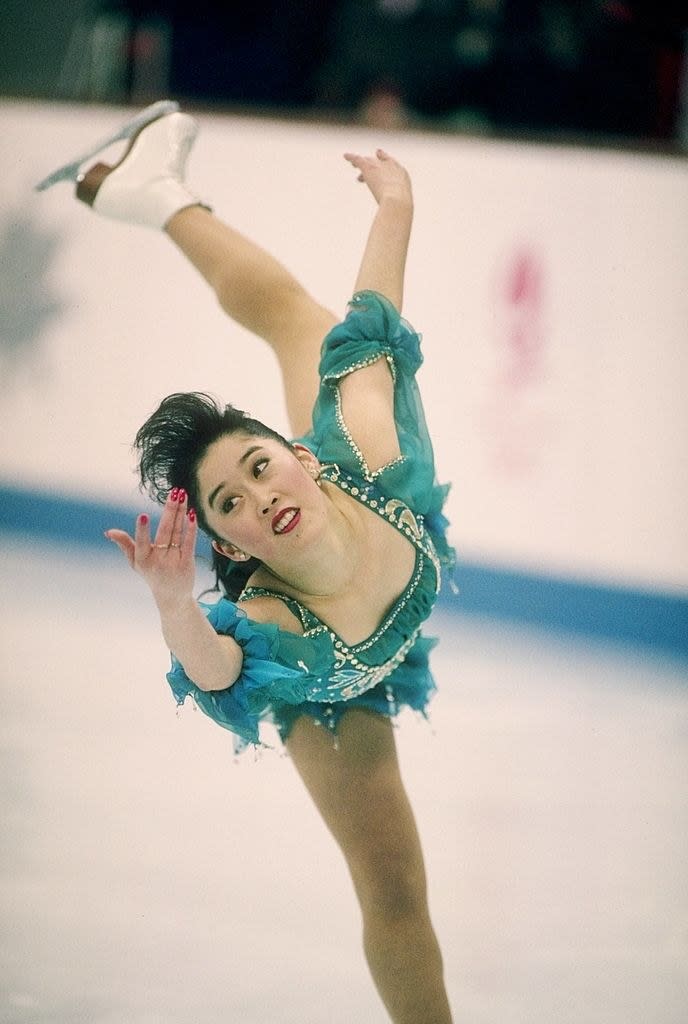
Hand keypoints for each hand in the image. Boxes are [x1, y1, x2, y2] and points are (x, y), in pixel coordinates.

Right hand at [105, 488, 197, 608]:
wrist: (172, 596)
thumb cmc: (151, 573)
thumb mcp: (135, 562)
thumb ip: (124, 545)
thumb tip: (109, 532)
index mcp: (142, 559)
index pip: (141, 543)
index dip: (142, 530)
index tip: (143, 516)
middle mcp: (158, 561)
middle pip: (165, 532)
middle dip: (170, 511)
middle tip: (174, 493)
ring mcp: (174, 562)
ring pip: (177, 533)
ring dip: (181, 512)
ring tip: (183, 495)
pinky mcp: (187, 563)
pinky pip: (189, 543)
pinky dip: (191, 529)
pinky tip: (192, 514)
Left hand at [344, 149, 411, 207]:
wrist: (398, 200)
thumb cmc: (401, 206)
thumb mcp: (400, 205)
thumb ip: (396, 206)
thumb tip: (393, 217)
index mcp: (402, 174)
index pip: (393, 164)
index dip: (386, 161)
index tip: (380, 158)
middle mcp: (391, 166)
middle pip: (379, 163)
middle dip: (372, 165)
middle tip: (364, 174)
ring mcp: (379, 166)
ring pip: (368, 160)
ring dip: (361, 163)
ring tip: (353, 164)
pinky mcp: (368, 167)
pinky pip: (358, 159)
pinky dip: (351, 157)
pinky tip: (345, 156)